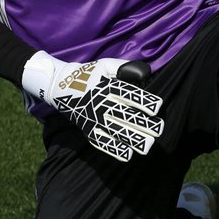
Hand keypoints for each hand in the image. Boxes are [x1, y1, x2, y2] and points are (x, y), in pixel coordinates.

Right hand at [22, 52, 163, 161]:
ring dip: (133, 139)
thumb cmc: (89, 74)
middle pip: (125, 116)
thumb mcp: (106, 65)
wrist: (60, 86)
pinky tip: (128, 154)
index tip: (157, 107)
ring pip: (116, 131)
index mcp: (107, 86)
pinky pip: (102, 142)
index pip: (128, 95)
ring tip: (148, 144)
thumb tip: (145, 73)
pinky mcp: (88, 130)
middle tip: (159, 128)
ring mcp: (94, 119)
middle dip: (144, 124)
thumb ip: (125, 68)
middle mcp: (101, 104)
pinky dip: (114, 149)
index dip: (143, 101)